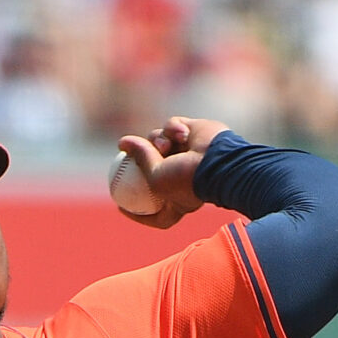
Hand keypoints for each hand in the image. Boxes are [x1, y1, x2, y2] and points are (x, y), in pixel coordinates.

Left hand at [114, 117, 230, 229]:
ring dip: (157, 141)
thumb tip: (121, 143)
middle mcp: (181, 175)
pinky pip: (171, 125)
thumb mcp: (154, 177)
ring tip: (165, 146)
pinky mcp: (192, 131)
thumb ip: (138, 159)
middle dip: (141, 160)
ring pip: (156, 139)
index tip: (119, 206)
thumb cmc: (186, 178)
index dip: (135, 211)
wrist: (218, 161)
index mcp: (176, 200)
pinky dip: (173, 129)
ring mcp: (186, 152)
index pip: (152, 210)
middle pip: (150, 165)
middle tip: (126, 156)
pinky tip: (183, 135)